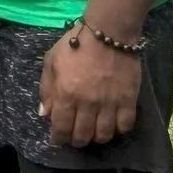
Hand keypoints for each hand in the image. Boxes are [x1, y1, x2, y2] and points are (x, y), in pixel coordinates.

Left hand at [38, 26, 143, 149]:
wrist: (108, 31)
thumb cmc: (75, 44)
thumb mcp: (51, 61)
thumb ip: (46, 88)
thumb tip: (44, 114)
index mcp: (66, 94)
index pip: (61, 129)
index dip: (58, 139)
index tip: (58, 139)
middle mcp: (87, 103)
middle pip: (82, 136)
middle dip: (76, 140)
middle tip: (76, 136)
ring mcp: (109, 103)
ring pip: (103, 135)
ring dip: (96, 137)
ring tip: (94, 132)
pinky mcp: (128, 99)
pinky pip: (125, 125)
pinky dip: (118, 129)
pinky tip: (113, 123)